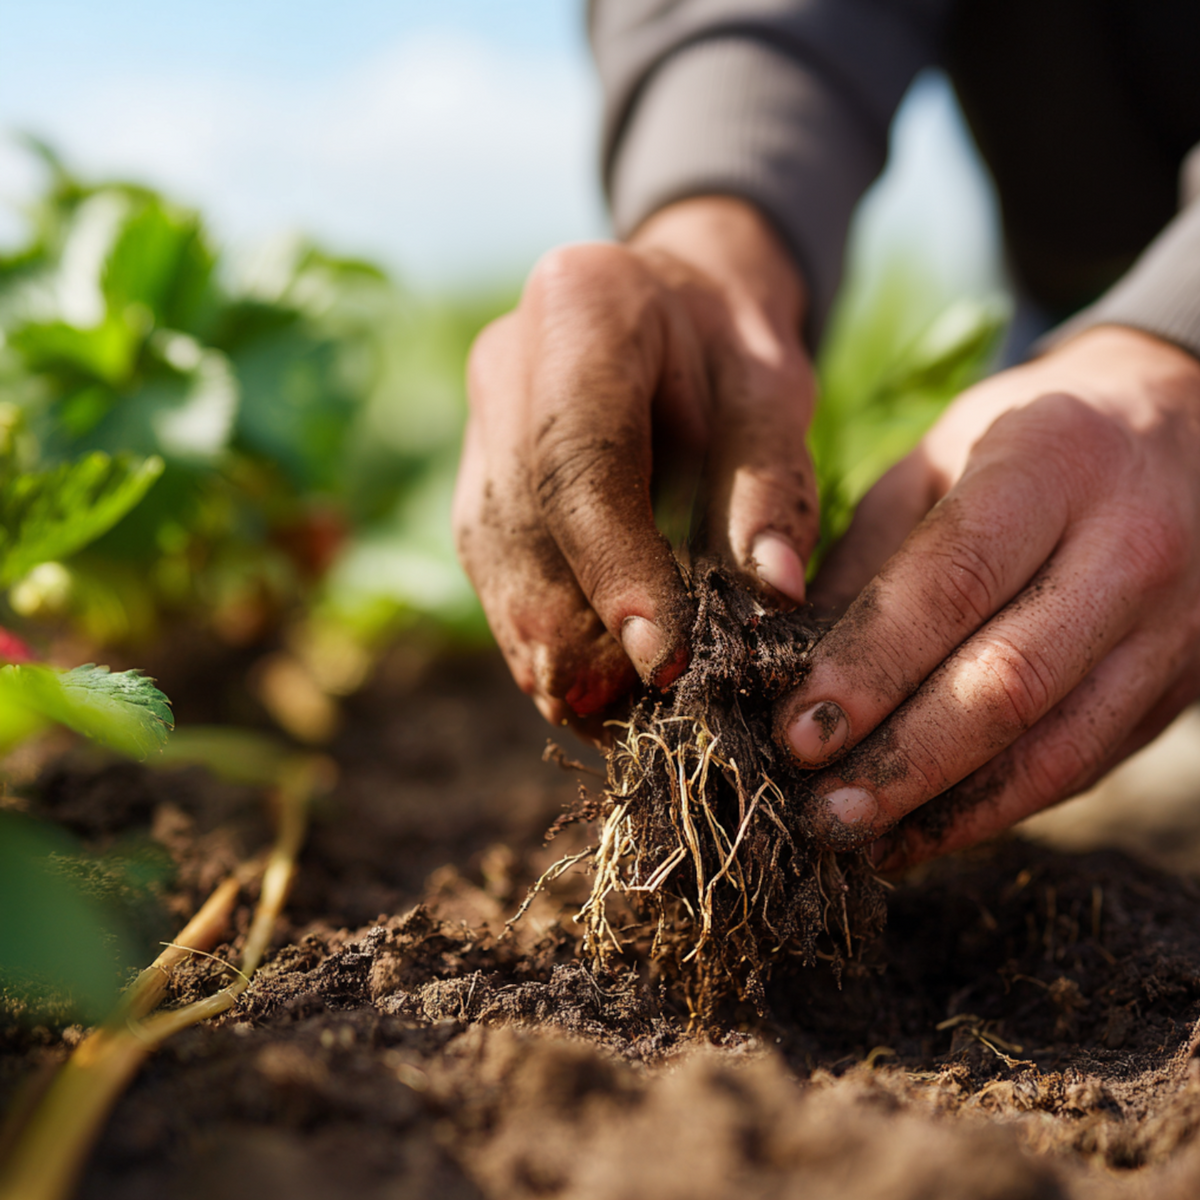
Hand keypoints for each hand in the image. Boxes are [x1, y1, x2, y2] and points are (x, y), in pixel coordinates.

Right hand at [454, 197, 818, 729]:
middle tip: (667, 715)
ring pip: (501, 578)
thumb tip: (773, 595)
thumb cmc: (733, 351)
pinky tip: (613, 687)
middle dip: (588, 642)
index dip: (617, 571)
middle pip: (524, 536)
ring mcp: (477, 438)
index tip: (670, 661)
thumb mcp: (776, 391)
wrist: (668, 315)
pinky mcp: (479, 496)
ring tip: (647, 715)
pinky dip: (555, 650)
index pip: (580, 463)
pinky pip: (502, 592)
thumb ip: (772, 483)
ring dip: (566, 661)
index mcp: (581, 311)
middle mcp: (504, 371)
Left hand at [774, 326, 1199, 868]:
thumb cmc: (1024, 446)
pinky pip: (1079, 766)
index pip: (953, 581)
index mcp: (1053, 461)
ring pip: (1053, 746)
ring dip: (944, 807)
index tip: (797, 731)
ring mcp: (1169, 627)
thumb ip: (866, 555)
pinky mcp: (1175, 688)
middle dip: (902, 759)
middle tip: (816, 809)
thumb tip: (783, 660)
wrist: (1186, 437)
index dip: (871, 667)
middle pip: (1009, 680)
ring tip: (857, 839)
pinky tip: (919, 831)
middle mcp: (1128, 546)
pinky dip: (993, 809)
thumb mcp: (936, 459)